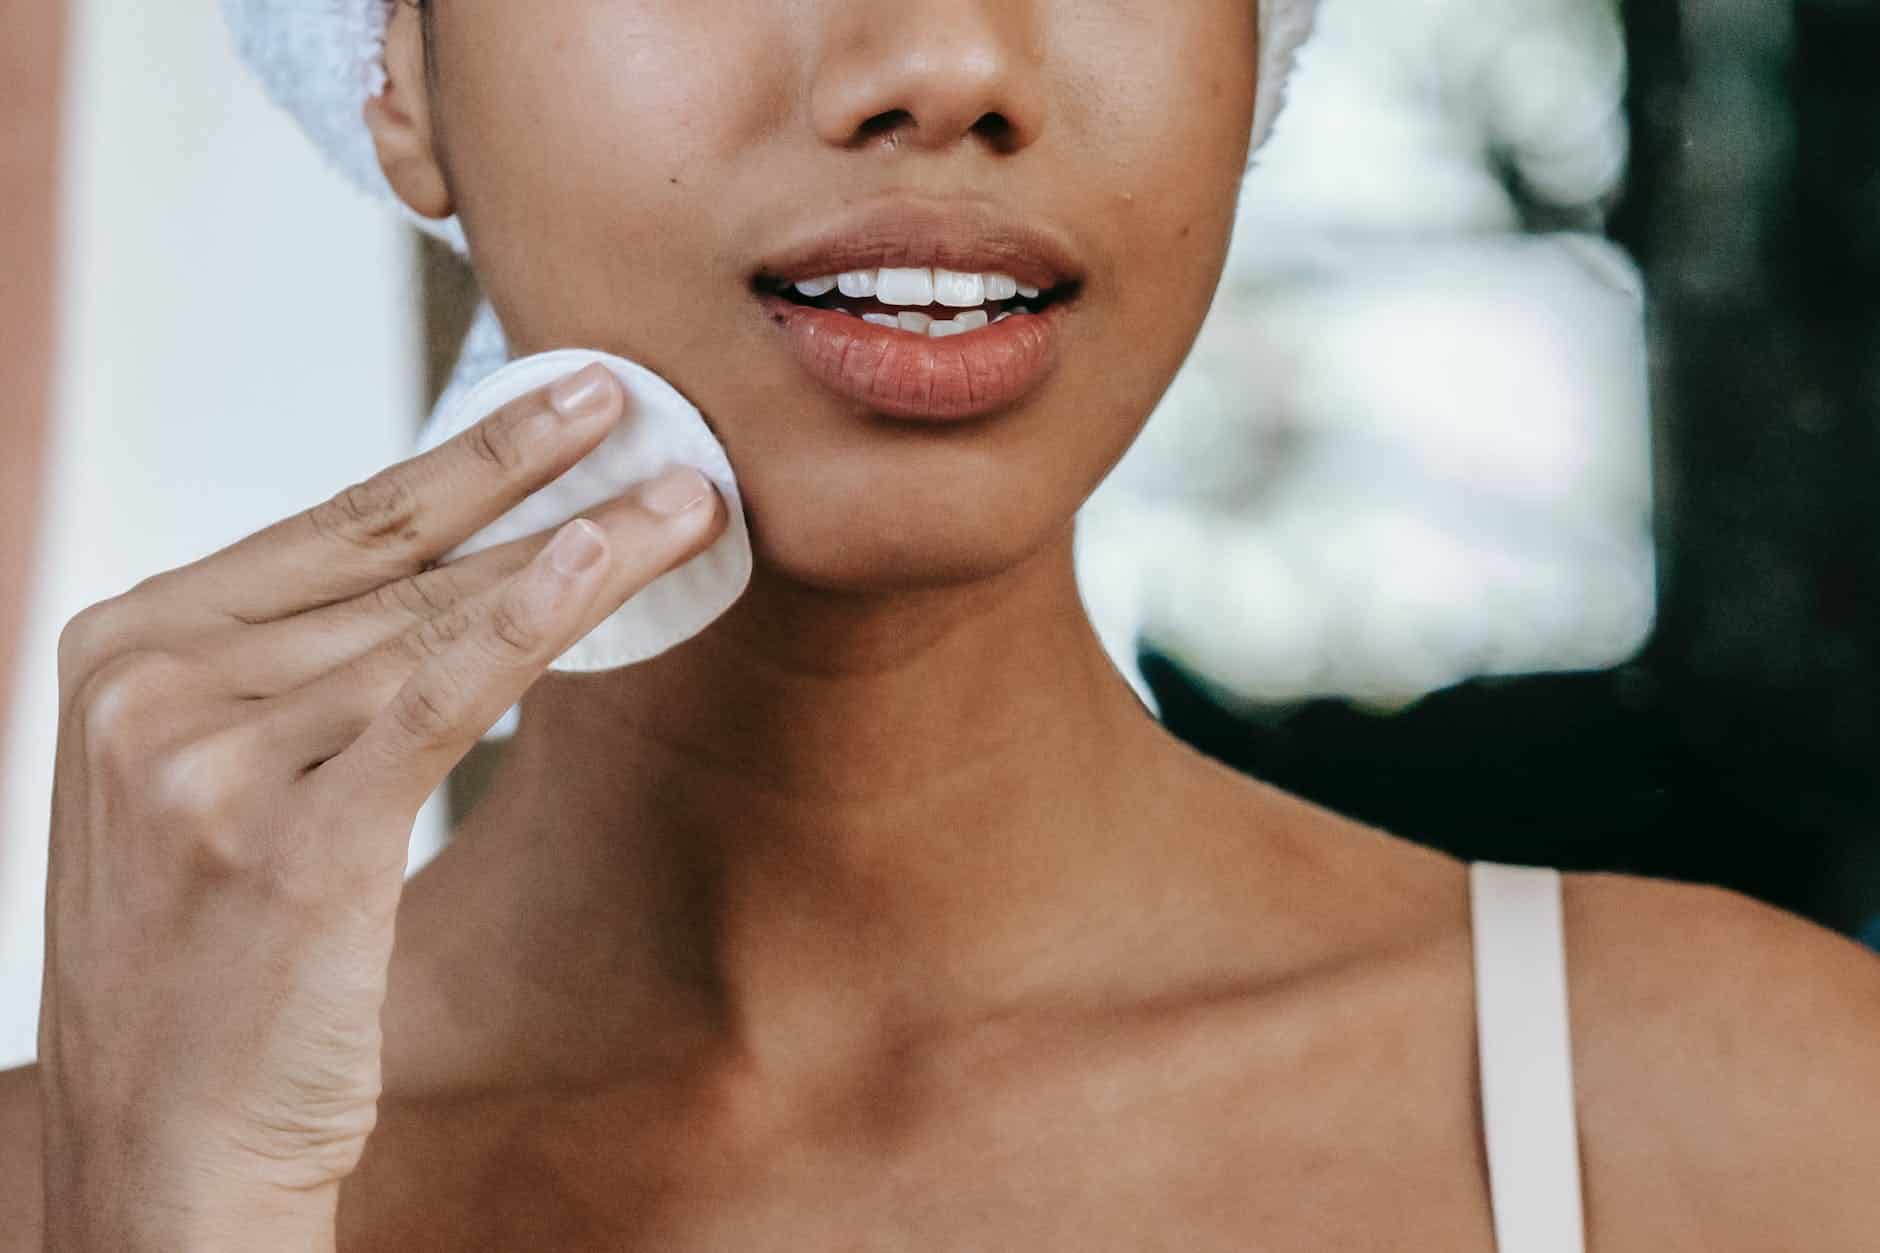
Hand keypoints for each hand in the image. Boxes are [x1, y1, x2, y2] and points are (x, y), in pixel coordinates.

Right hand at [37, 363, 725, 1249]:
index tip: (563, 402)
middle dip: (532, 474)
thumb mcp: (219, 784)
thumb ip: (306, 672)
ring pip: (432, 620)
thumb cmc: (212, 964)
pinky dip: (528, 622)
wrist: (165, 1148)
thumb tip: (467, 573)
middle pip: (390, 557)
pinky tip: (600, 559)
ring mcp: (206, 760)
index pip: (331, 526)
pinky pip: (436, 699)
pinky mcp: (290, 842)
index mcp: (122, 650)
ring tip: (681, 497)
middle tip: (637, 403)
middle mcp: (148, 684)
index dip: (463, 457)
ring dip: (575, 546)